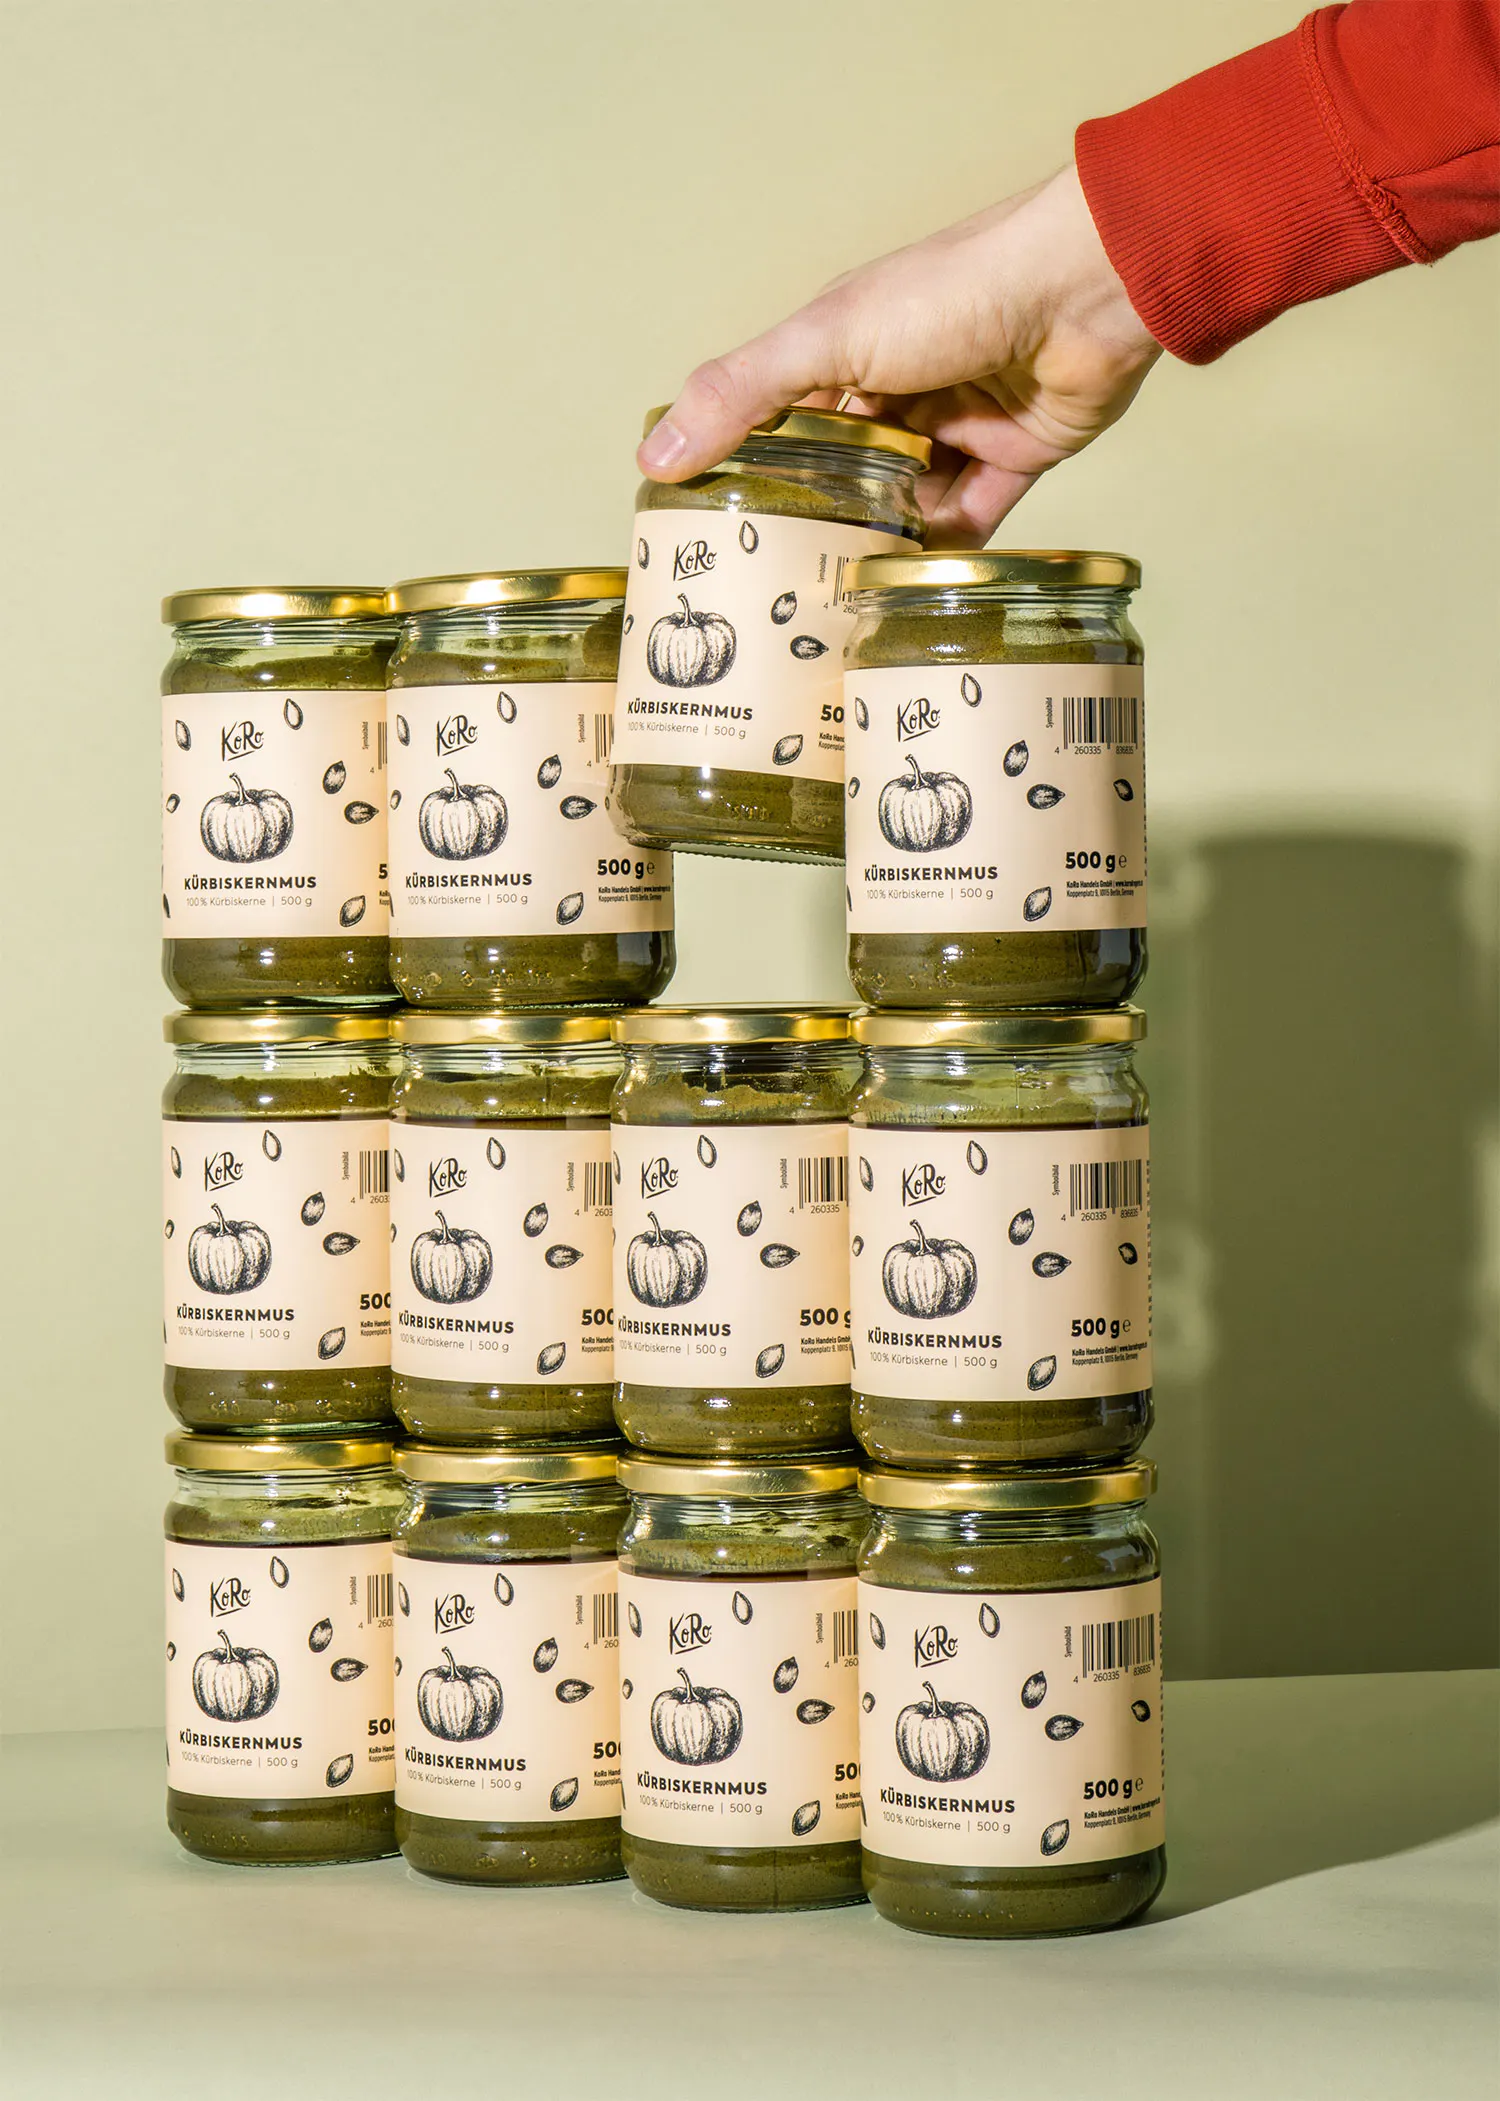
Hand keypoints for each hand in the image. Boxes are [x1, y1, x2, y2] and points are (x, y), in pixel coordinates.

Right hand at [637, 166, 1160, 547]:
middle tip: (772, 596)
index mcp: (844, 350)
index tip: (713, 537)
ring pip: (904, 502)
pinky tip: (912, 592)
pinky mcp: (1013, 457)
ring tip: (836, 610)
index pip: (780, 421)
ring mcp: (956, 425)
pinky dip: (945, 551)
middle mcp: (897, 387)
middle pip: (843, 470)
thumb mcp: (826, 338)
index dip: (747, 473)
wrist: (1085, 288)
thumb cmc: (956, 292)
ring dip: (879, 544)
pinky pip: (971, 518)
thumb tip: (654, 454)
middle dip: (815, 523)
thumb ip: (742, 394)